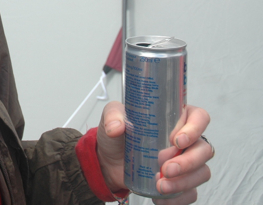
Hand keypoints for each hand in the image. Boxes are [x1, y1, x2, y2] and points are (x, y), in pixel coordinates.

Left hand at [97, 102, 212, 203]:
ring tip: (160, 185)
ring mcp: (186, 162)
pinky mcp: (181, 182)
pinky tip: (162, 197)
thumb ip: (113, 116)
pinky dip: (178, 197)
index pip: (199, 118)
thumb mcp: (111, 116)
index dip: (195, 129)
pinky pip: (191, 192)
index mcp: (176, 118)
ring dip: (183, 182)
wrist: (108, 162)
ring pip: (201, 172)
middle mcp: (186, 140)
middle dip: (188, 162)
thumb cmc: (118, 135)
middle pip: (204, 149)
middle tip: (166, 169)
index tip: (177, 141)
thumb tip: (116, 127)